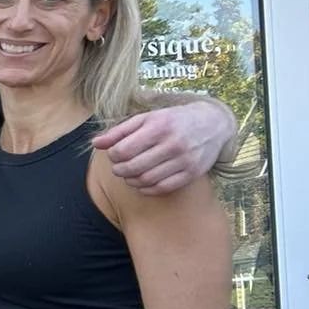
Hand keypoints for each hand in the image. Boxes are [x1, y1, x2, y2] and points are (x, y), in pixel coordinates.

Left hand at [93, 102, 231, 194]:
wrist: (213, 124)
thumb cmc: (172, 121)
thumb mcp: (145, 119)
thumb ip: (119, 131)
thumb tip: (96, 143)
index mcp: (159, 127)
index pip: (124, 150)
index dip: (113, 156)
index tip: (115, 154)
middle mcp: (173, 144)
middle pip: (133, 167)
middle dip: (119, 170)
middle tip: (119, 167)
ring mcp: (184, 160)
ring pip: (146, 180)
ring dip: (131, 181)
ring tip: (130, 174)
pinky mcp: (192, 174)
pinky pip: (162, 188)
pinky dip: (146, 189)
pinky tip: (142, 182)